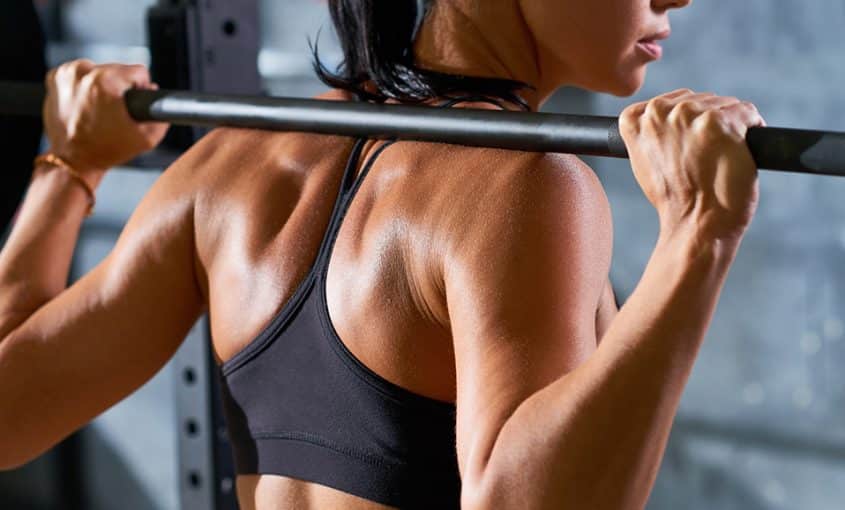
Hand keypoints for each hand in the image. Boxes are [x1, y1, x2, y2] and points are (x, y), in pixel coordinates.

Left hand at [42, 60, 168, 180]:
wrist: (75, 160)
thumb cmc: (106, 149)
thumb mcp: (147, 138)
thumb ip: (161, 113)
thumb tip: (153, 90)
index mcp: (106, 81)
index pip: (138, 71)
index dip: (141, 88)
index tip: (131, 103)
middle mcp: (83, 73)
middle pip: (116, 69)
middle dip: (119, 87)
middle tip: (113, 111)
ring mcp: (66, 74)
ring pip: (98, 70)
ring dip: (101, 85)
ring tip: (99, 109)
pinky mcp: (54, 78)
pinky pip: (79, 74)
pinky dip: (83, 86)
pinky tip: (85, 104)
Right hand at [619, 89, 765, 241]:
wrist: (696, 223)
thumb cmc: (675, 199)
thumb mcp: (644, 162)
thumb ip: (651, 134)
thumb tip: (671, 118)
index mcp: (636, 120)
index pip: (671, 102)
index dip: (687, 124)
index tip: (690, 146)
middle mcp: (660, 112)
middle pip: (699, 100)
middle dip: (708, 123)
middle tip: (708, 157)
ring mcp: (690, 116)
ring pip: (724, 104)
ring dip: (730, 126)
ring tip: (722, 157)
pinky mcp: (720, 122)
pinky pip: (747, 112)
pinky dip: (753, 129)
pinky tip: (741, 153)